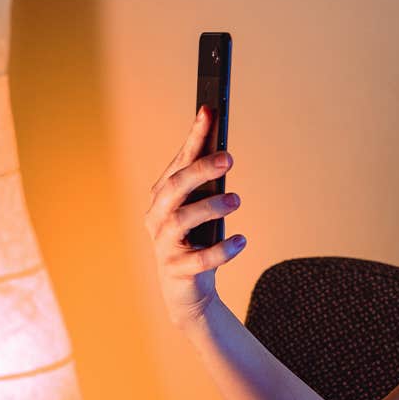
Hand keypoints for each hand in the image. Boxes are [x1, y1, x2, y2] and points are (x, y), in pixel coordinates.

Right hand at [143, 105, 244, 328]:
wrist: (186, 288)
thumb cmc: (196, 238)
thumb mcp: (202, 207)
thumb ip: (207, 182)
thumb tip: (223, 149)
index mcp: (163, 196)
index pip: (178, 162)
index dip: (193, 137)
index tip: (209, 111)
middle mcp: (157, 217)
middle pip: (173, 188)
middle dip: (199, 170)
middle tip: (229, 158)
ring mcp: (164, 244)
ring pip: (181, 220)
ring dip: (211, 207)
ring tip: (237, 200)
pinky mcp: (177, 270)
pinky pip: (198, 259)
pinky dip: (221, 250)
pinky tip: (241, 241)